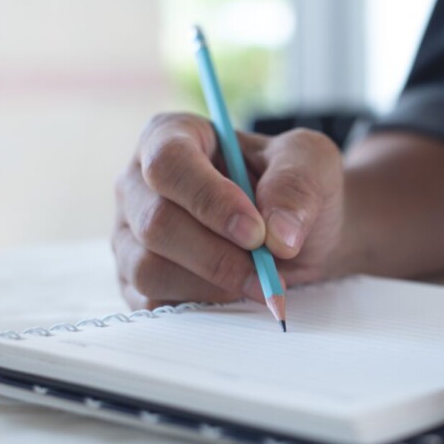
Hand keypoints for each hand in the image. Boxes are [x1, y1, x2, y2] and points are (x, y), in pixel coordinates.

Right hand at [113, 113, 342, 308]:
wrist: (302, 236)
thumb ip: (297, 183)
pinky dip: (200, 306)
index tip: (256, 232)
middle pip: (156, 223)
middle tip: (268, 271)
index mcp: (172, 137)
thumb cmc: (297, 187)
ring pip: (148, 268)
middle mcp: (140, 184)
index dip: (210, 200)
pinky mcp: (136, 282)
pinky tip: (236, 296)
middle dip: (219, 255)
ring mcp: (131, 235)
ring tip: (258, 282)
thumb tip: (278, 233)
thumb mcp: (312, 163)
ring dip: (212, 285)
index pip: (168, 162)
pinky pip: (152, 303)